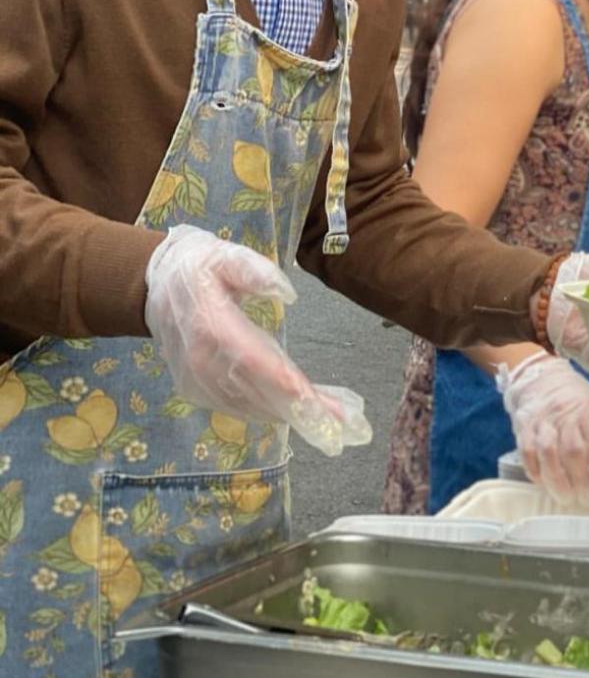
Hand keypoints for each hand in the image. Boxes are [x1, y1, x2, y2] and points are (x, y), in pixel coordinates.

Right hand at [144, 225, 371, 456]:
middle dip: (301, 409)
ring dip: (290, 415)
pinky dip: (269, 412)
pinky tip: (298, 413)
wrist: (154, 288)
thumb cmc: (198, 267)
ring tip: (334, 420)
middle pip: (256, 390)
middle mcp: (200, 361)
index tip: (316, 399)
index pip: (251, 359)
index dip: (284, 382)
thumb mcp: (224, 254)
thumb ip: (252, 269)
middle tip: (344, 423)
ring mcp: (196, 380)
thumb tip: (287, 292)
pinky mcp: (196, 390)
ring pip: (249, 406)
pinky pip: (237, 407)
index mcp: (209, 324)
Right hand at [497, 351, 588, 506]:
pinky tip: (543, 481)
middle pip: (573, 450)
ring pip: (548, 452)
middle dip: (581, 480)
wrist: (542, 375)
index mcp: (587, 410)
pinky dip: (535, 470)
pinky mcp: (523, 425)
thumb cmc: (574, 399)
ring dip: (557, 479)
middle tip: (586, 500)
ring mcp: (542, 419)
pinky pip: (527, 451)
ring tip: (565, 497)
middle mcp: (564, 413)